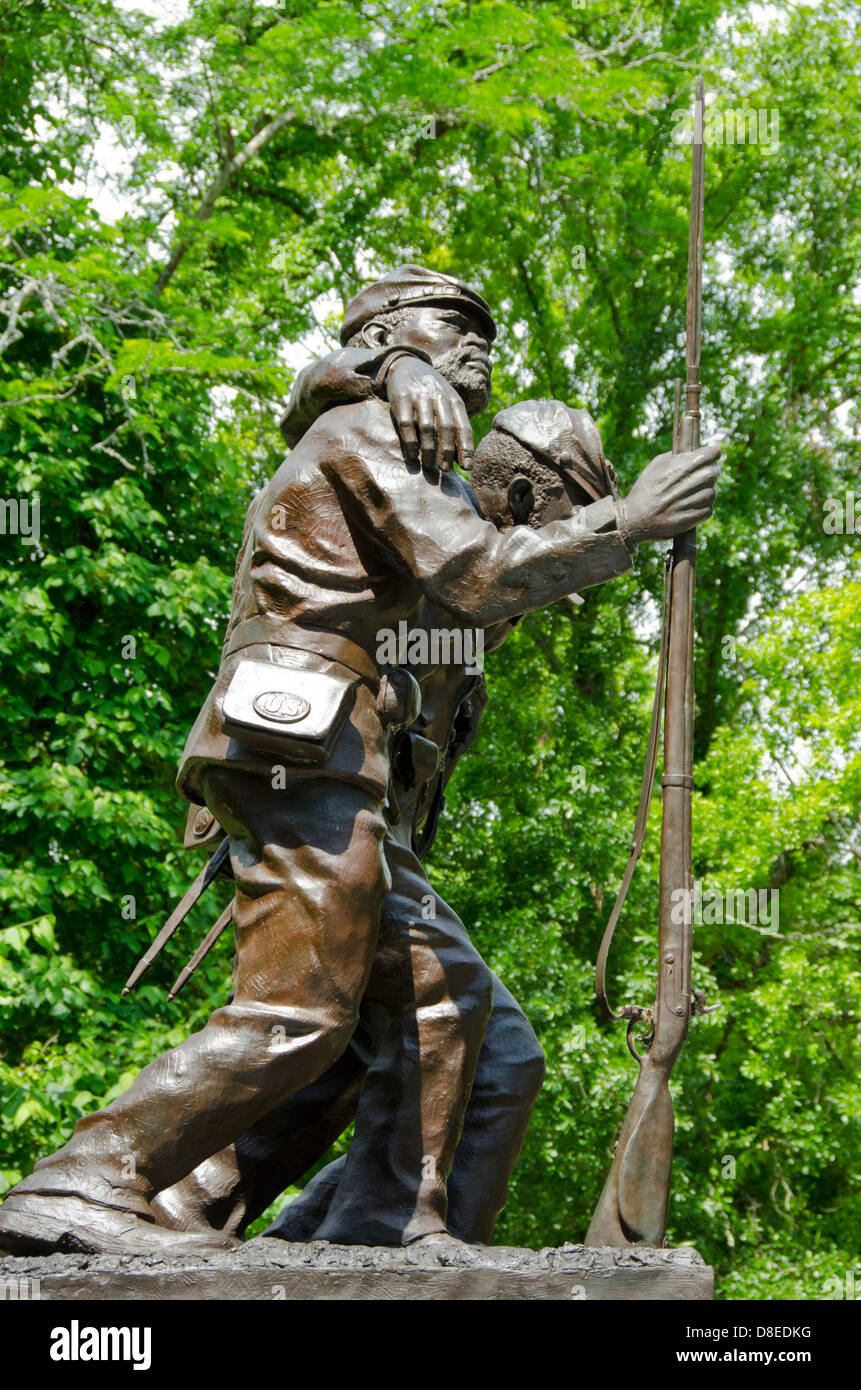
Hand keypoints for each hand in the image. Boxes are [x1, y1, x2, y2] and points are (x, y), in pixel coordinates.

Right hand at [384, 355, 473, 472]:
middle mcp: (439, 397)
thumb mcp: (447, 404)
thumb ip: (455, 427)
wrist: (408, 366)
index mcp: (454, 400)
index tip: (466, 467)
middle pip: (446, 428)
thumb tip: (463, 461)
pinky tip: (412, 455)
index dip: (466, 448)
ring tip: (429, 466)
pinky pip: (406, 423)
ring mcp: (420, 396)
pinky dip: (410, 441)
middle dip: (447, 451)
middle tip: (445, 470)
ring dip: (429, 449)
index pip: (463, 426)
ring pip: (427, 427)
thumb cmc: (431, 394)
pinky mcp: (402, 398)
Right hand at [622, 445, 720, 544]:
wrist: (634, 520)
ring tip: (689, 495)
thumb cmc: (644, 491)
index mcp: (680, 466)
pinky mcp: (694, 518)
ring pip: (713, 491)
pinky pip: (708, 508)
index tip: (708, 458)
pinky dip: (701, 508)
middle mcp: (689, 482)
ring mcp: (693, 501)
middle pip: (715, 471)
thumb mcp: (655, 466)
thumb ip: (676, 457)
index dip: (711, 454)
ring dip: (705, 492)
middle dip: (711, 472)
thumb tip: (694, 452)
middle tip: (700, 477)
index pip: (713, 453)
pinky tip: (687, 507)